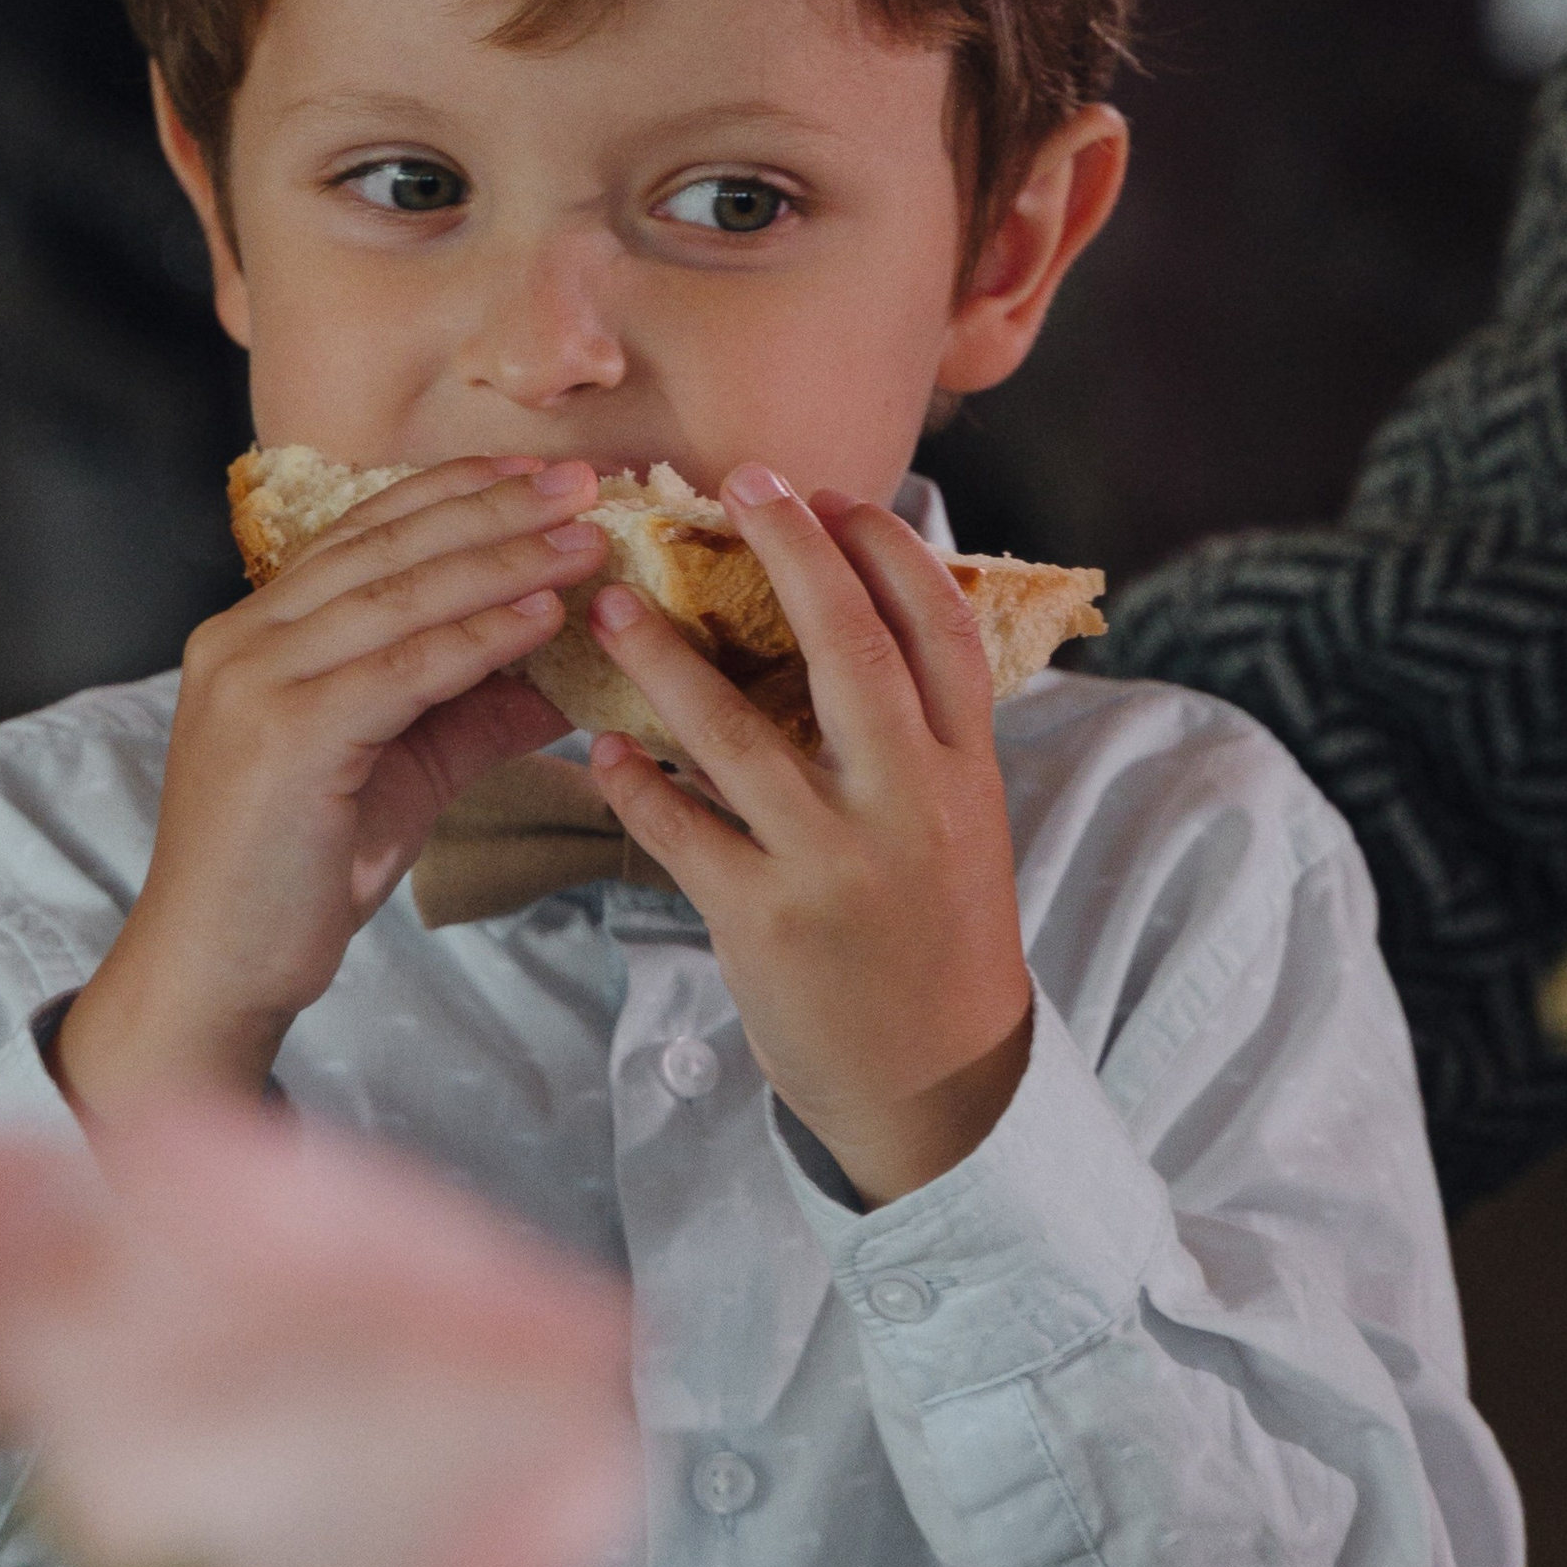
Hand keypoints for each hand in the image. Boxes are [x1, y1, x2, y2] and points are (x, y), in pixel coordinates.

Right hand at [56, 458, 600, 1114]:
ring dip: (502, 560)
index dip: (453, 494)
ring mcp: (254, 683)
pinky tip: (544, 615)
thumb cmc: (295, 879)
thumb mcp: (398, 775)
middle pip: (385, 550)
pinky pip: (402, 669)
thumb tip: (564, 673)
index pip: (363, 536)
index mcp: (252, 635)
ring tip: (583, 537)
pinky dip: (478, 637)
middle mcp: (240, 640)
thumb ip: (468, 713)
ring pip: (398, 598)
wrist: (215, 973)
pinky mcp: (284, 735)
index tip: (535, 472)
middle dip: (491, 507)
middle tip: (580, 480)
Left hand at [582, 474, 1032, 1202]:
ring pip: (739, 737)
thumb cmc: (932, 937)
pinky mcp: (765, 922)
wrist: (933, 1085)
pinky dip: (636, 786)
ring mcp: (834, 865)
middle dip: (793, 555)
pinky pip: (682, 832)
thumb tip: (855, 614)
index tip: (835, 493)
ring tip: (613, 607)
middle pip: (850, 652)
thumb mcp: (956, 827)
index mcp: (964, 773)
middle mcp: (908, 808)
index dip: (889, 550)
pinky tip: (602, 747)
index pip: (939, 631)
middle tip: (738, 482)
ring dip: (668, 662)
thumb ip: (914, 735)